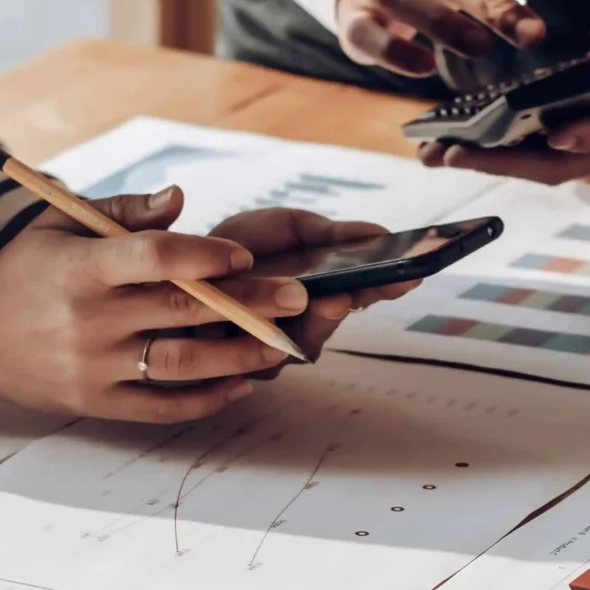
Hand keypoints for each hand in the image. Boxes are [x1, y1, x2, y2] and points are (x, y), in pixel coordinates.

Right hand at [0, 187, 312, 421]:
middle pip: (180, 312)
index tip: (245, 255)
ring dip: (240, 356)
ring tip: (284, 344)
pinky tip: (243, 381)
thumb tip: (180, 198)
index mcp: (79, 269)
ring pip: (181, 364)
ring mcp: (94, 368)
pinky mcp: (98, 404)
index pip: (150, 259)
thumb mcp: (59, 225)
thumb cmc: (24, 272)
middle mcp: (88, 321)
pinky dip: (207, 398)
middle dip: (246, 304)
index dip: (201, 256)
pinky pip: (163, 407)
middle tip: (297, 296)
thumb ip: (122, 210)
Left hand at [203, 205, 424, 360]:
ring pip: (293, 347)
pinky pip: (251, 355)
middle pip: (326, 328)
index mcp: (320, 297)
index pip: (359, 296)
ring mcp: (265, 349)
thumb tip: (383, 233)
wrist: (184, 257)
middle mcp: (297, 330)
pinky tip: (262, 318)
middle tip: (354, 292)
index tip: (406, 277)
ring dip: (304, 326)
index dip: (384, 289)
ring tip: (314, 300)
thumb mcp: (293, 229)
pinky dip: (260, 337)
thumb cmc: (245, 245)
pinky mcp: (229, 361)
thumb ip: (335, 236)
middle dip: (342, 310)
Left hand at [417, 0, 589, 183]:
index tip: (557, 134)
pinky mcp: (572, 140)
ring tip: (439, 154)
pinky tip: (448, 146)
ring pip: (544, 165)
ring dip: (491, 162)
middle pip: (572, 161)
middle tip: (462, 152)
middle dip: (514, 160)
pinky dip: (492, 152)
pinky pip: (531, 154)